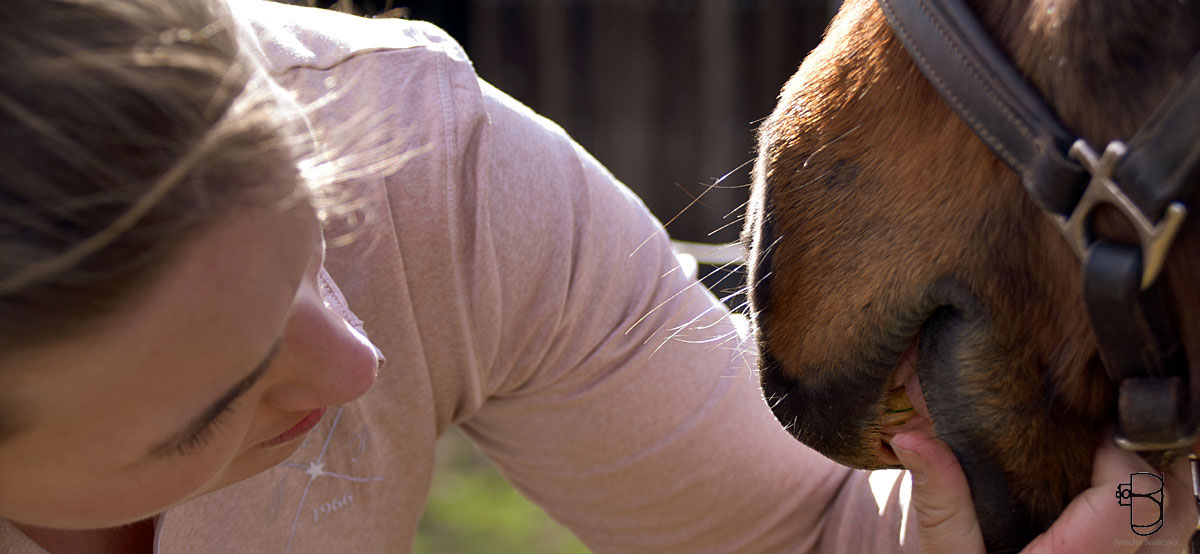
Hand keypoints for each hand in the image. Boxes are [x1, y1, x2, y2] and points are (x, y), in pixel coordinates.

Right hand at [890, 431, 1196, 552]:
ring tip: (1111, 456)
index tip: (1082, 431)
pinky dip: (1158, 502)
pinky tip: (1119, 486)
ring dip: (1158, 477)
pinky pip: (1177, 532)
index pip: (1133, 498)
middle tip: (1099, 438)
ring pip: (1186, 516)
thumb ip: (941, 499)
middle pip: (1174, 505)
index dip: (1117, 452)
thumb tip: (911, 438)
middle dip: (1144, 458)